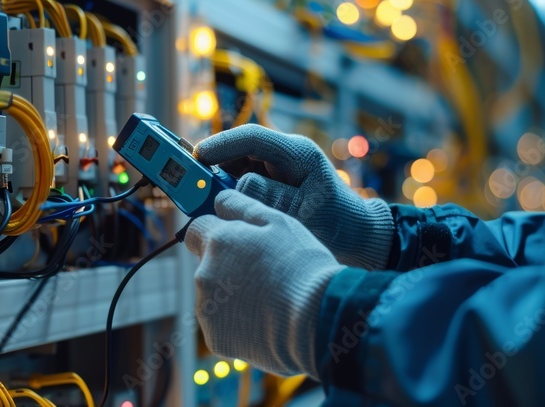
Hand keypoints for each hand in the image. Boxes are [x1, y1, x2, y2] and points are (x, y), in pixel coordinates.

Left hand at [185, 190, 344, 376]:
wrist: (316, 320)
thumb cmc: (301, 266)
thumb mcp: (278, 221)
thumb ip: (242, 206)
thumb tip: (218, 200)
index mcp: (217, 242)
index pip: (196, 229)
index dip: (215, 232)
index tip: (234, 240)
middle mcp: (204, 274)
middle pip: (207, 264)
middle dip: (228, 265)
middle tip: (265, 272)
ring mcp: (207, 309)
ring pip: (215, 295)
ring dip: (233, 294)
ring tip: (269, 298)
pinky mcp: (216, 338)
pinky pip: (222, 324)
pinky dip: (238, 322)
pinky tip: (265, 319)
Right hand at [195, 124, 393, 270]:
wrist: (355, 233)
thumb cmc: (336, 222)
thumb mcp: (303, 212)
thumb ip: (270, 196)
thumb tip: (239, 184)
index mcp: (297, 153)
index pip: (252, 138)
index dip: (221, 144)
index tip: (196, 156)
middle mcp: (286, 154)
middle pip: (240, 148)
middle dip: (213, 163)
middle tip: (189, 182)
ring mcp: (279, 166)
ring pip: (238, 163)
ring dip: (219, 178)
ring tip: (201, 198)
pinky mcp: (274, 179)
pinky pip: (244, 177)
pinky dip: (229, 188)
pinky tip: (219, 205)